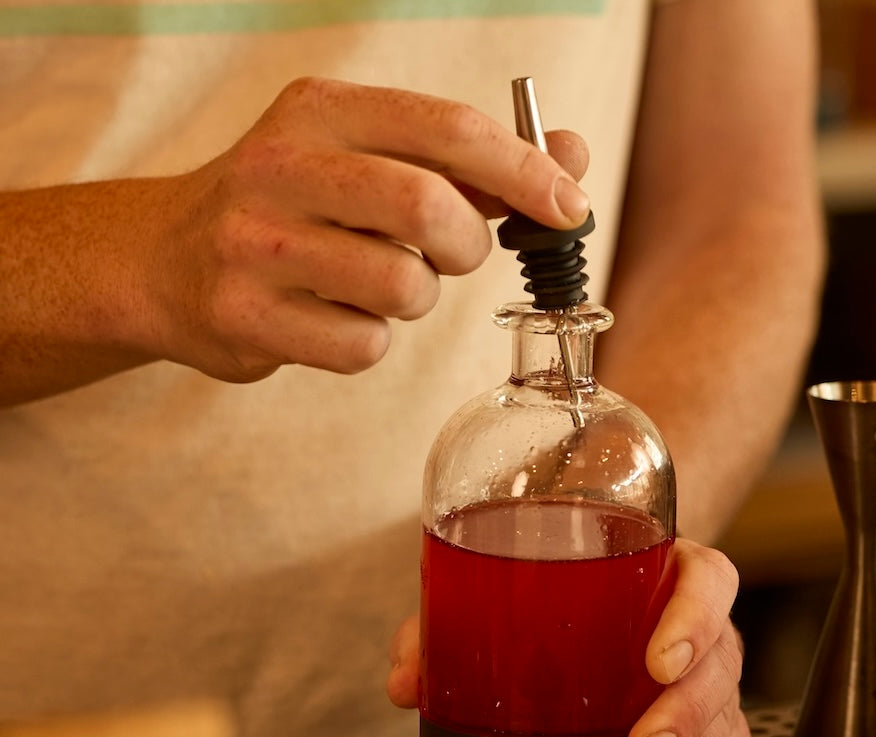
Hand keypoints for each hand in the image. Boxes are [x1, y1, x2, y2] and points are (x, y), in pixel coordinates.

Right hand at [145, 77, 589, 381]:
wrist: (161, 259)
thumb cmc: (292, 206)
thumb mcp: (366, 157)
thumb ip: (469, 161)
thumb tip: (573, 160)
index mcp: (319, 111)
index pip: (449, 129)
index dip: (525, 170)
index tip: (569, 205)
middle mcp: (279, 167)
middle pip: (431, 208)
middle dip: (469, 243)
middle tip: (455, 252)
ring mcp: (254, 245)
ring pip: (405, 287)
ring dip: (415, 297)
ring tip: (371, 282)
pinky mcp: (245, 316)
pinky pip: (364, 347)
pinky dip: (368, 341)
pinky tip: (331, 317)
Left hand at [386, 538, 749, 736]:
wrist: (598, 576)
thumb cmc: (559, 576)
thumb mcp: (508, 580)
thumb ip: (452, 621)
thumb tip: (406, 680)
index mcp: (664, 566)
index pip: (707, 581)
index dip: (694, 618)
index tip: (657, 661)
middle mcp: (696, 616)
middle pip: (722, 656)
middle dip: (688, 709)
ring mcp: (706, 666)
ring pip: (726, 707)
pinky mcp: (705, 710)